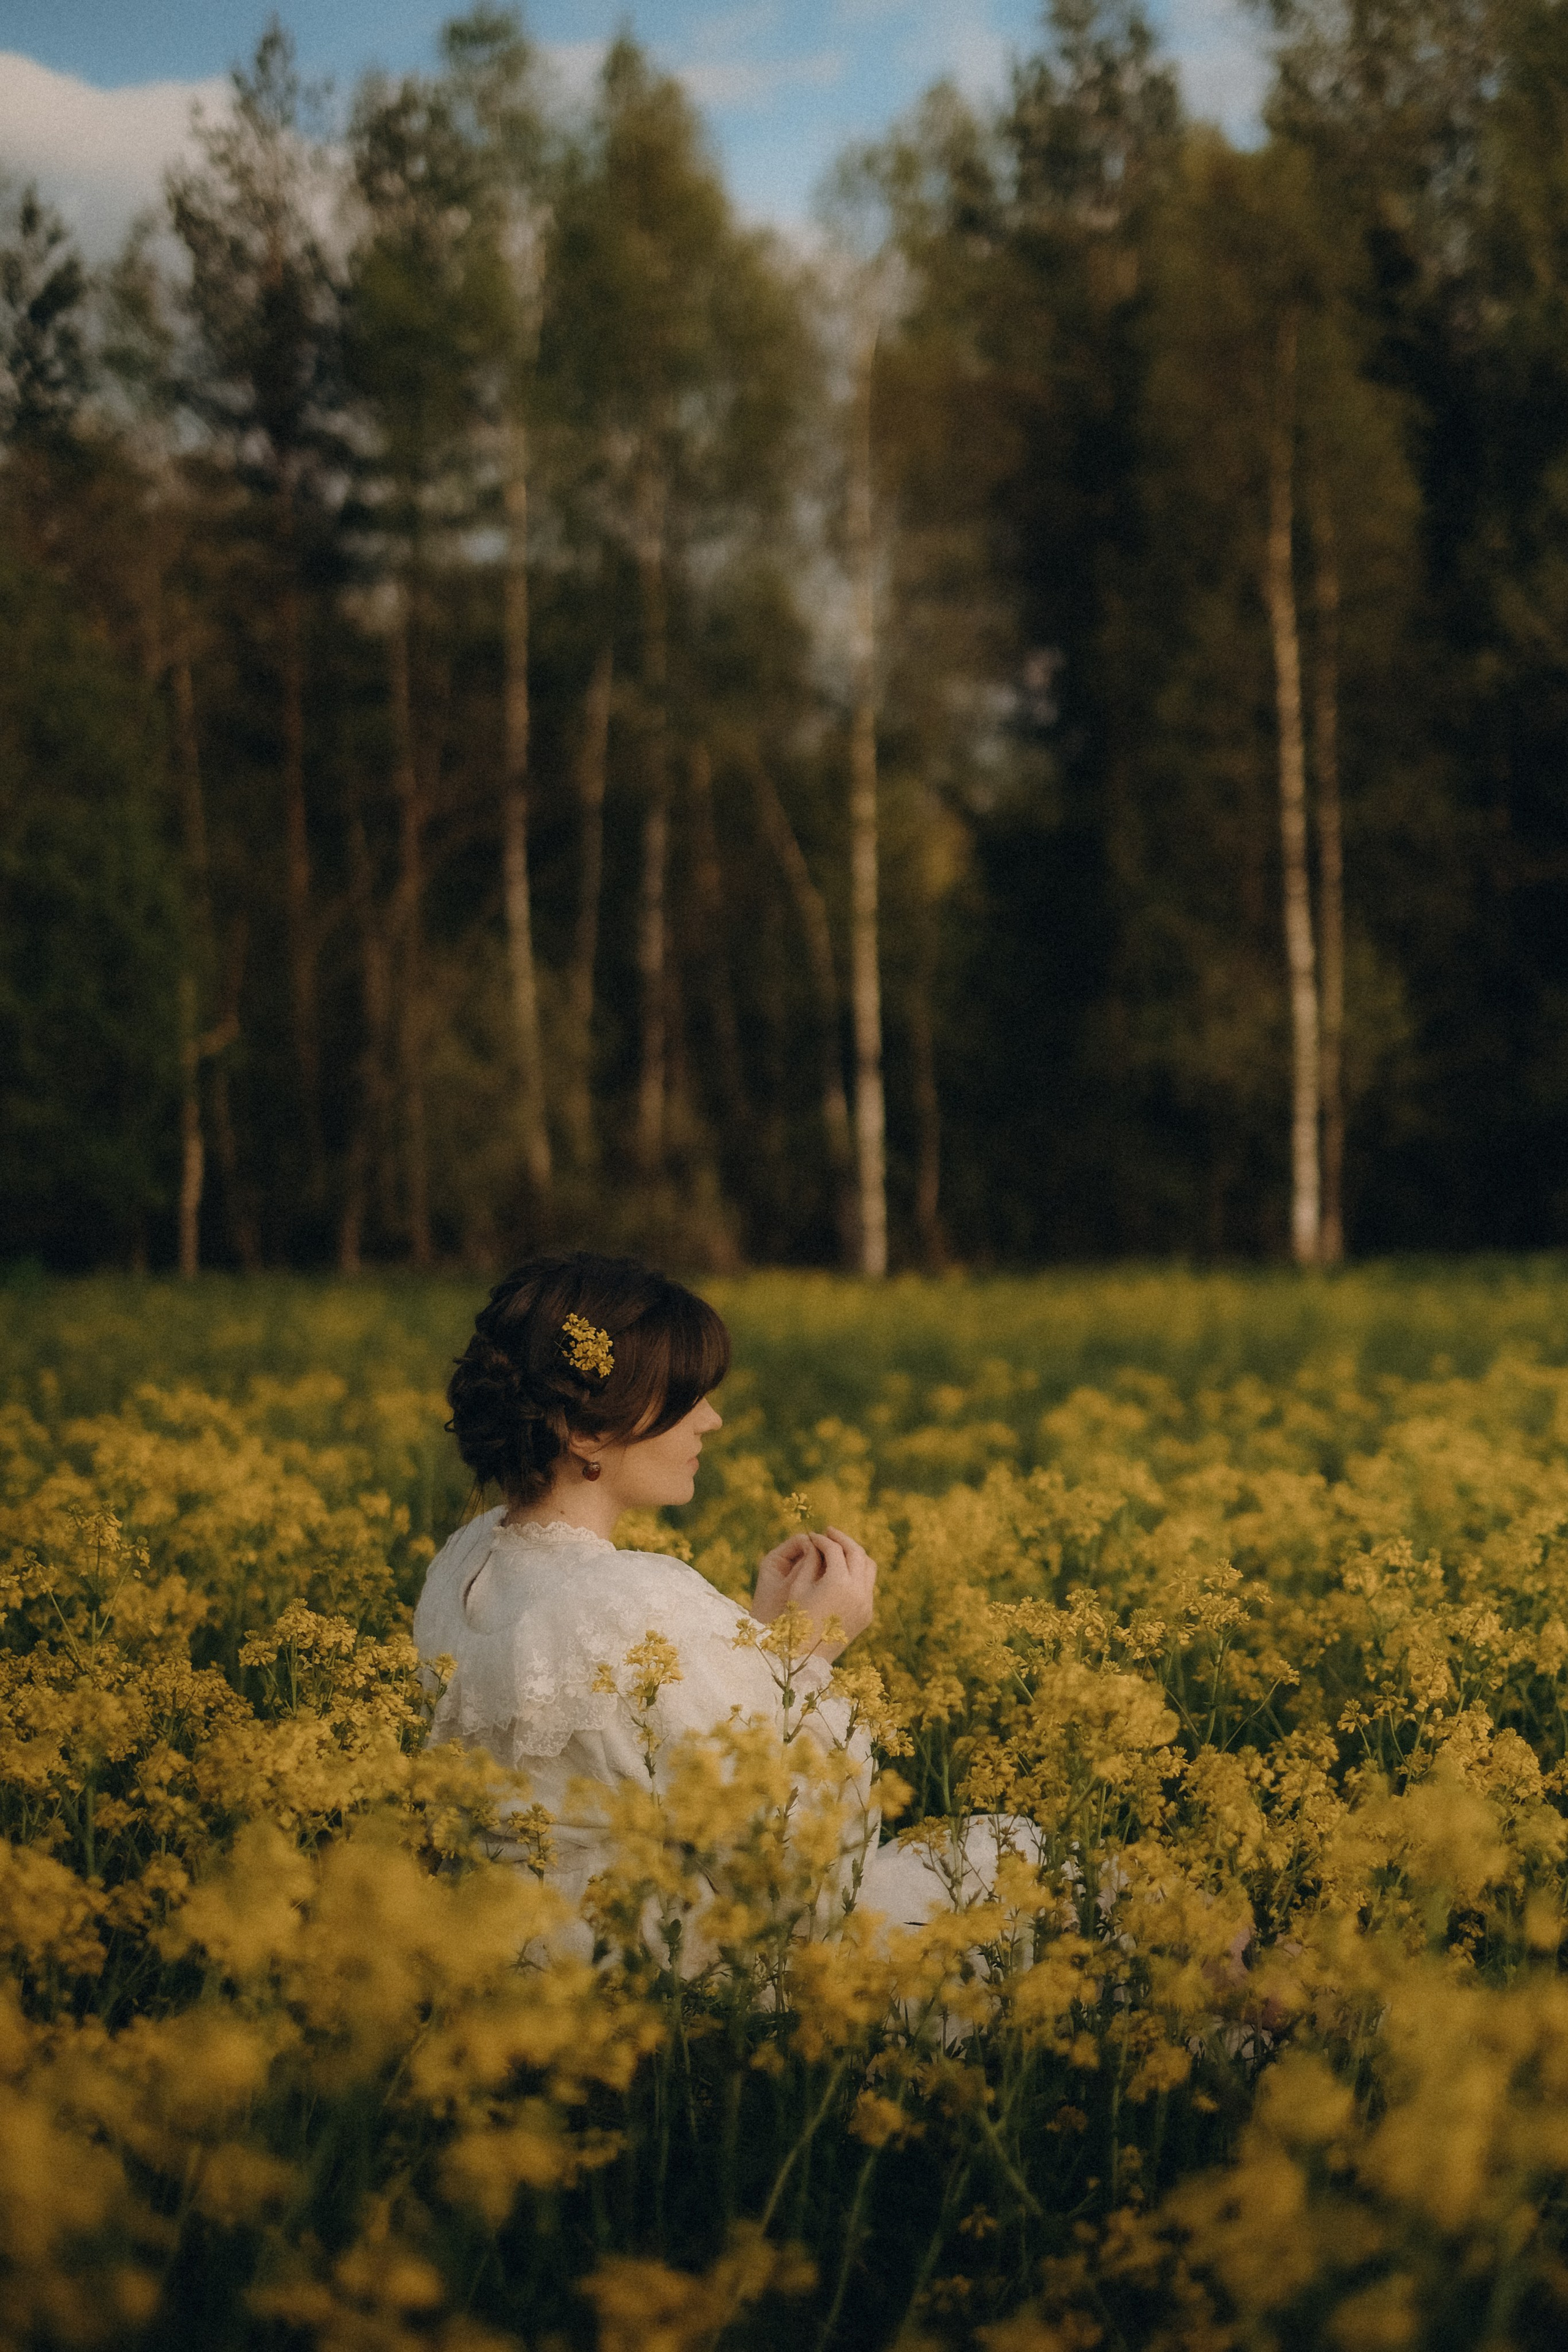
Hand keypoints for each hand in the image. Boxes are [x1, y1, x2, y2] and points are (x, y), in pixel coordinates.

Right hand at [750, 1525, 876, 1661]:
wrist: (805, 1658)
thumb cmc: (794, 1620)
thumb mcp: (798, 1587)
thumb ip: (810, 1561)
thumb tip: (816, 1541)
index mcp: (838, 1583)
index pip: (834, 1550)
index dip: (821, 1540)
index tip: (811, 1535)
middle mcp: (857, 1591)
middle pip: (856, 1552)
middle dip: (842, 1539)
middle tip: (828, 1531)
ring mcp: (866, 1603)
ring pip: (868, 1567)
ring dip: (854, 1553)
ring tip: (839, 1547)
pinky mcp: (867, 1614)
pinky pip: (867, 1585)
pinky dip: (858, 1572)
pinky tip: (843, 1569)